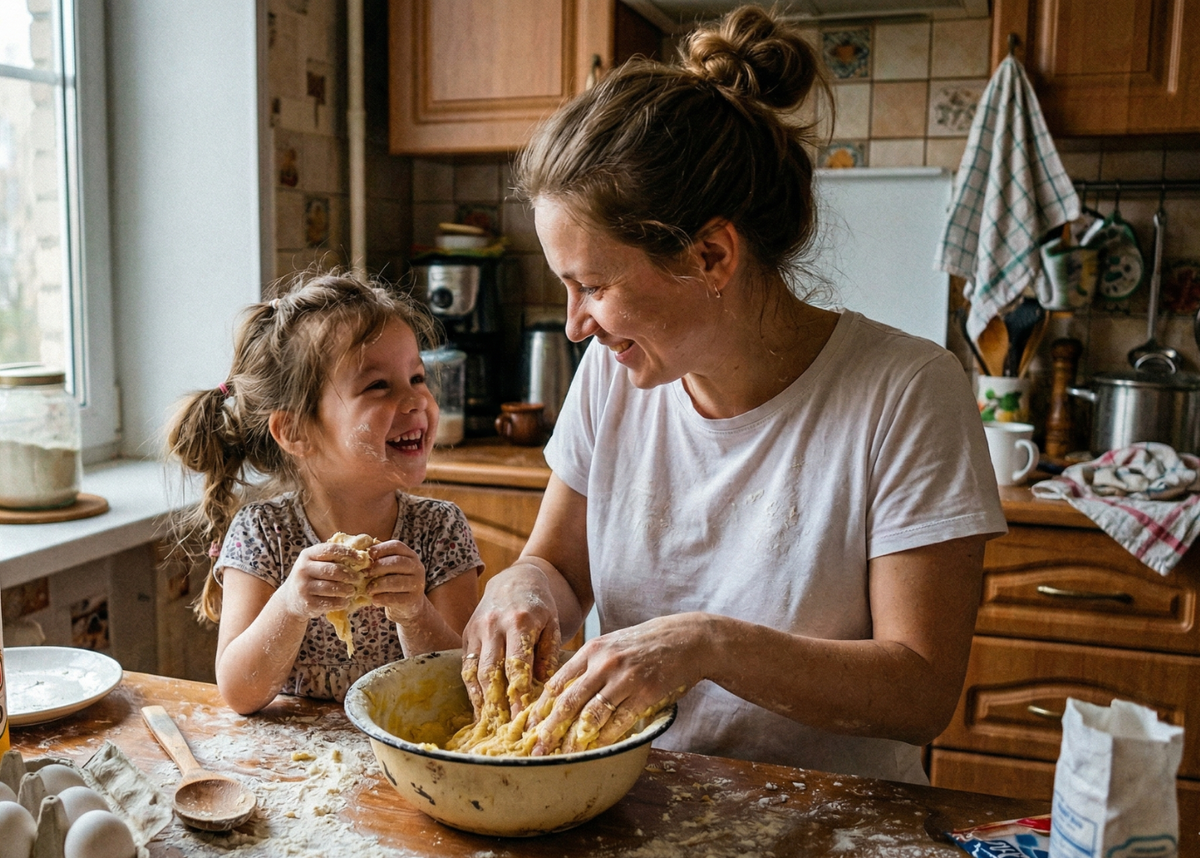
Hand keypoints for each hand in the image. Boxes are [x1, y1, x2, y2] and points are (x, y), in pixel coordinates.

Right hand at [277, 542, 361, 619]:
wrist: (290, 599)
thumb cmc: (311, 576)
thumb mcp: (316, 563)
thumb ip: (333, 558)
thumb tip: (363, 555)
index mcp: (307, 555)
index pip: (331, 550)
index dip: (349, 553)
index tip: (362, 559)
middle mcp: (303, 569)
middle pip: (333, 570)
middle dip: (350, 575)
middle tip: (359, 578)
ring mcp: (303, 587)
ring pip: (332, 587)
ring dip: (347, 590)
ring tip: (352, 591)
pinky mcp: (307, 603)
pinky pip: (330, 602)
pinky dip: (341, 602)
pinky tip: (345, 601)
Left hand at [366, 540, 427, 622]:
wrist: (409, 605)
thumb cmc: (393, 582)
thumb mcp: (389, 569)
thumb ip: (380, 560)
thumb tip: (360, 554)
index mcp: (410, 555)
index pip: (396, 546)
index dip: (381, 549)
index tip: (368, 555)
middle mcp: (417, 567)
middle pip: (397, 561)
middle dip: (378, 567)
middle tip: (365, 573)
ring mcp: (418, 583)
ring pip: (396, 581)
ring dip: (378, 585)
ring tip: (368, 590)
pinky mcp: (414, 599)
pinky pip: (396, 598)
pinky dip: (382, 599)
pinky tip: (374, 600)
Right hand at [461, 562, 562, 717]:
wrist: (515, 579)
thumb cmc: (539, 606)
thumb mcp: (552, 625)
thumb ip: (548, 655)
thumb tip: (543, 689)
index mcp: (520, 622)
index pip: (517, 664)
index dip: (518, 693)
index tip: (523, 717)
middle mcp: (494, 626)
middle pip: (491, 671)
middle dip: (497, 702)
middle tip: (504, 728)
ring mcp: (477, 630)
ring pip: (474, 671)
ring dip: (480, 700)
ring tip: (489, 725)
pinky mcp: (466, 635)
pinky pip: (466, 666)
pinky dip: (471, 689)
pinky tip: (479, 709)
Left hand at [527, 616, 701, 755]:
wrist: (685, 638)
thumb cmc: (645, 643)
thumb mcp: (611, 644)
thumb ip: (588, 664)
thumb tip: (561, 692)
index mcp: (592, 650)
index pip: (557, 683)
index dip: (541, 707)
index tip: (528, 727)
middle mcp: (605, 663)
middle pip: (569, 702)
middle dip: (549, 729)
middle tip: (536, 749)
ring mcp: (626, 678)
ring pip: (591, 715)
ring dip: (574, 740)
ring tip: (562, 755)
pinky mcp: (646, 693)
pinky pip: (620, 721)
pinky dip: (605, 738)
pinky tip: (594, 750)